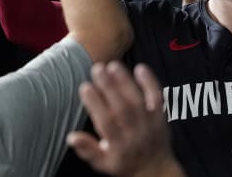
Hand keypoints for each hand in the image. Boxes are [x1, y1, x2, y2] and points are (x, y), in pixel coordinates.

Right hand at [67, 62, 184, 176]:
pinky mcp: (160, 116)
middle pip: (121, 107)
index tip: (85, 86)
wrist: (155, 170)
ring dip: (125, 81)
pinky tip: (140, 68)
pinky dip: (150, 82)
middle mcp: (134, 133)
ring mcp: (149, 124)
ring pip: (137, 100)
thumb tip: (71, 137)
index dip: (95, 104)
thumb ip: (87, 150)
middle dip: (108, 87)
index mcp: (118, 145)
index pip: (106, 122)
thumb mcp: (103, 164)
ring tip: (113, 65)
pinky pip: (157, 98)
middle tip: (97, 68)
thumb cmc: (124, 164)